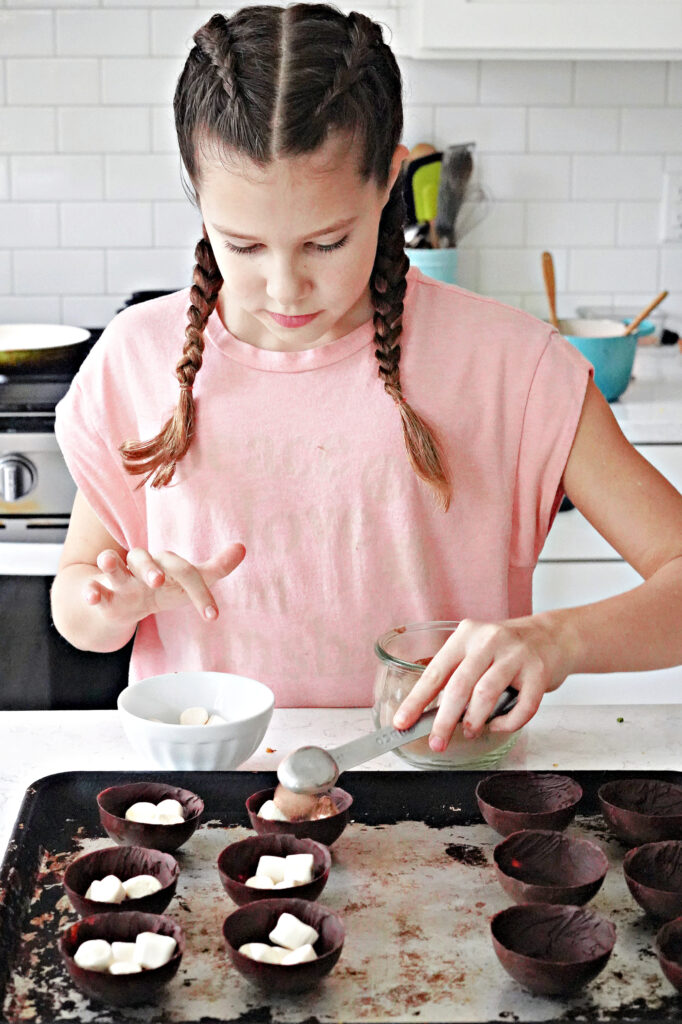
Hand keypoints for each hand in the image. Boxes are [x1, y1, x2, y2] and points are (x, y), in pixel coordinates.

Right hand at [83, 543, 245, 625]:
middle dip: (149, 568)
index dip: (200, 592)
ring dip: (110, 562)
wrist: (126, 604)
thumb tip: (242, 548)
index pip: (184, 571)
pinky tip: (91, 596)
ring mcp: (119, 579)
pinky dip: (90, 591)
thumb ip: (215, 569)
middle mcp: (141, 566)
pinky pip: (93, 589)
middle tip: (157, 580)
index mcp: (165, 563)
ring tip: (108, 559)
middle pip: (143, 558)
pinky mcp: (103, 595)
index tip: (213, 616)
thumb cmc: (162, 590)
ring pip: (111, 564)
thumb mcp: (188, 583)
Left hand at [391, 616, 571, 750]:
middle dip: (444, 720)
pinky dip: (507, 723)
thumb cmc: (506, 650)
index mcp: (465, 635)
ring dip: (474, 720)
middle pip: (459, 685)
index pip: (435, 672)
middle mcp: (488, 640)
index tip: (402, 722)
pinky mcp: (539, 671)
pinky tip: (498, 725)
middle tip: (436, 742)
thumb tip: (429, 714)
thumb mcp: (476, 651)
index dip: (417, 700)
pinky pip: (522, 706)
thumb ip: (457, 674)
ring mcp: (515, 654)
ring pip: (486, 694)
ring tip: (469, 731)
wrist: (551, 636)